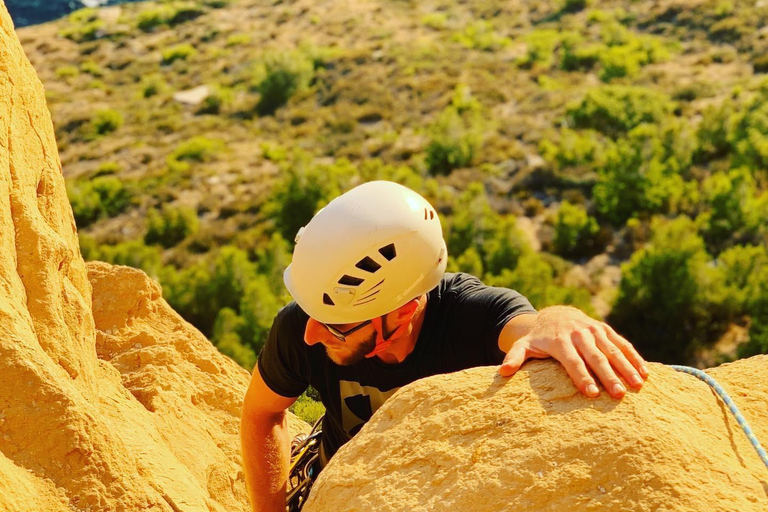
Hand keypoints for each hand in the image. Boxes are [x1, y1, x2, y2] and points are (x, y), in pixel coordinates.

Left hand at [499, 306, 648, 398]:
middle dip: (608, 376)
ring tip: (637, 386)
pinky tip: (645, 373)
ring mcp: (594, 330)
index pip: (573, 361)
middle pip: (595, 357)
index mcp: (560, 341)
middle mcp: (579, 334)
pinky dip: (634, 357)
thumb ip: (514, 357)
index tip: (592, 393)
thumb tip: (502, 372)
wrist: (555, 314)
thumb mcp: (523, 345)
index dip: (582, 377)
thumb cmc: (538, 338)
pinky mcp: (605, 329)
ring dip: (626, 368)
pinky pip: (622, 343)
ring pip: (612, 350)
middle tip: (619, 395)